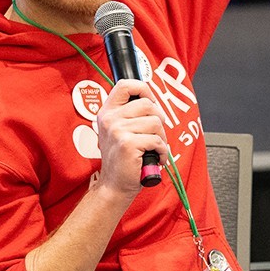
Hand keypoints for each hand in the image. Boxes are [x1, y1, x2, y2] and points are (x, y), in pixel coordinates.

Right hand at [94, 79, 170, 197]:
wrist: (114, 185)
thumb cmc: (122, 160)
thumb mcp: (120, 131)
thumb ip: (130, 115)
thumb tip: (152, 102)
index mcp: (107, 112)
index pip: (125, 85)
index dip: (143, 89)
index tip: (150, 102)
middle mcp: (110, 119)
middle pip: (148, 104)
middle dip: (159, 121)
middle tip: (155, 136)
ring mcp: (117, 130)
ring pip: (156, 123)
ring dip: (161, 139)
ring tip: (153, 149)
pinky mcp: (127, 144)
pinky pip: (157, 141)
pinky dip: (162, 152)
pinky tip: (155, 158)